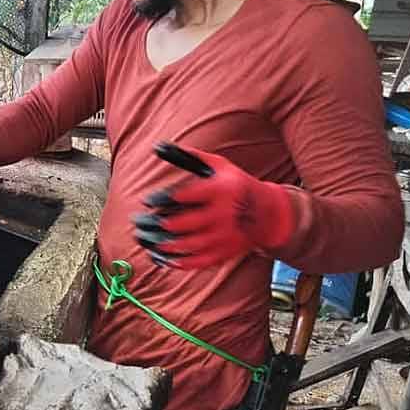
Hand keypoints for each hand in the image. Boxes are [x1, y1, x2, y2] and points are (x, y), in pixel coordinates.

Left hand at [134, 144, 294, 269]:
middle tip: (142, 224)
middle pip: (186, 224)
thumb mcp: (218, 165)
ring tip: (148, 241)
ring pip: (190, 245)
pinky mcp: (225, 252)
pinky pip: (200, 261)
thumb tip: (158, 146)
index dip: (163, 199)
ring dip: (165, 246)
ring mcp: (224, 236)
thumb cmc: (236, 184)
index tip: (146, 201)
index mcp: (221, 191)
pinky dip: (180, 262)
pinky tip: (164, 258)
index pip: (186, 196)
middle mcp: (223, 215)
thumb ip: (189, 157)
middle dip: (160, 225)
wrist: (267, 214)